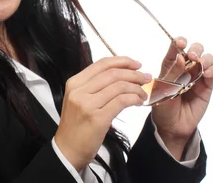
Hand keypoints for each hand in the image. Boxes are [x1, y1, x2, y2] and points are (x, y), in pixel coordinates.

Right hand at [54, 56, 150, 170]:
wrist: (67, 150)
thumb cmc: (76, 126)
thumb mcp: (79, 99)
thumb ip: (94, 86)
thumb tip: (122, 75)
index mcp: (74, 83)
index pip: (102, 64)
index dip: (122, 61)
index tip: (136, 64)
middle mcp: (79, 91)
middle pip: (112, 73)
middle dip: (133, 74)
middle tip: (146, 77)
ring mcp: (87, 104)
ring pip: (119, 86)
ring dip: (136, 88)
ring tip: (143, 93)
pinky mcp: (97, 118)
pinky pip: (121, 101)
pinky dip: (133, 99)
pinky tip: (138, 102)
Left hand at [151, 37, 212, 158]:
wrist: (172, 126)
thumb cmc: (163, 106)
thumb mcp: (164, 88)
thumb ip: (174, 73)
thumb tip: (182, 57)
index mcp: (170, 65)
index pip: (176, 48)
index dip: (179, 42)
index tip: (180, 42)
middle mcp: (185, 68)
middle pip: (195, 50)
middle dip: (195, 49)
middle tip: (192, 56)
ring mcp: (197, 76)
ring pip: (207, 59)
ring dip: (205, 58)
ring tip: (200, 65)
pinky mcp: (207, 86)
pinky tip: (207, 74)